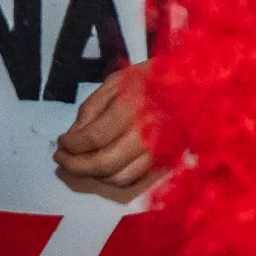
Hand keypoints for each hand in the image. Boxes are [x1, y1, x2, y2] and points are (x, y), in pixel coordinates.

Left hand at [55, 63, 155, 192]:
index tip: (60, 142)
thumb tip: (73, 138)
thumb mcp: (116, 81)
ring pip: (119, 178)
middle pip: (104, 163)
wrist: (196, 83)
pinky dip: (114, 177)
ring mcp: (160, 150)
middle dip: (75, 165)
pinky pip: (135, 178)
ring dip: (93, 175)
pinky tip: (104, 165)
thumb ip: (92, 108)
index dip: (71, 145)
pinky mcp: (165, 160)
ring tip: (81, 162)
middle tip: (61, 158)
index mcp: (135, 105)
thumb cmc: (152, 77)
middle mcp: (149, 132)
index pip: (94, 137)